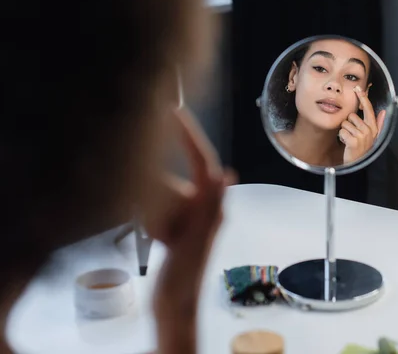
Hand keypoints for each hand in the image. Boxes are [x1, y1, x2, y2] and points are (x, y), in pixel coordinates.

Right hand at [144, 107, 234, 353]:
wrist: (175, 307)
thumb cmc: (183, 279)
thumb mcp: (193, 242)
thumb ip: (208, 208)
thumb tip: (223, 174)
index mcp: (212, 208)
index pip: (203, 163)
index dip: (190, 137)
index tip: (174, 114)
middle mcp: (206, 208)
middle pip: (177, 181)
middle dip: (160, 193)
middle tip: (159, 224)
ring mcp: (191, 218)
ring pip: (164, 195)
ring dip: (153, 212)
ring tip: (158, 238)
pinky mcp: (178, 227)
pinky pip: (158, 210)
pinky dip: (150, 217)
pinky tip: (153, 239)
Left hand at [339, 86, 385, 164]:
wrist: (356, 164)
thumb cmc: (362, 149)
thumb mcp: (372, 136)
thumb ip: (378, 124)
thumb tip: (384, 112)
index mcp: (373, 127)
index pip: (368, 109)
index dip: (363, 98)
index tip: (358, 88)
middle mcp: (369, 130)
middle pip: (352, 116)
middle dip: (348, 124)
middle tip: (352, 134)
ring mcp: (362, 136)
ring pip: (345, 123)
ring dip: (344, 131)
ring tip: (349, 139)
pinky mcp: (354, 141)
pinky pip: (342, 131)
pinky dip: (341, 137)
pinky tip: (346, 143)